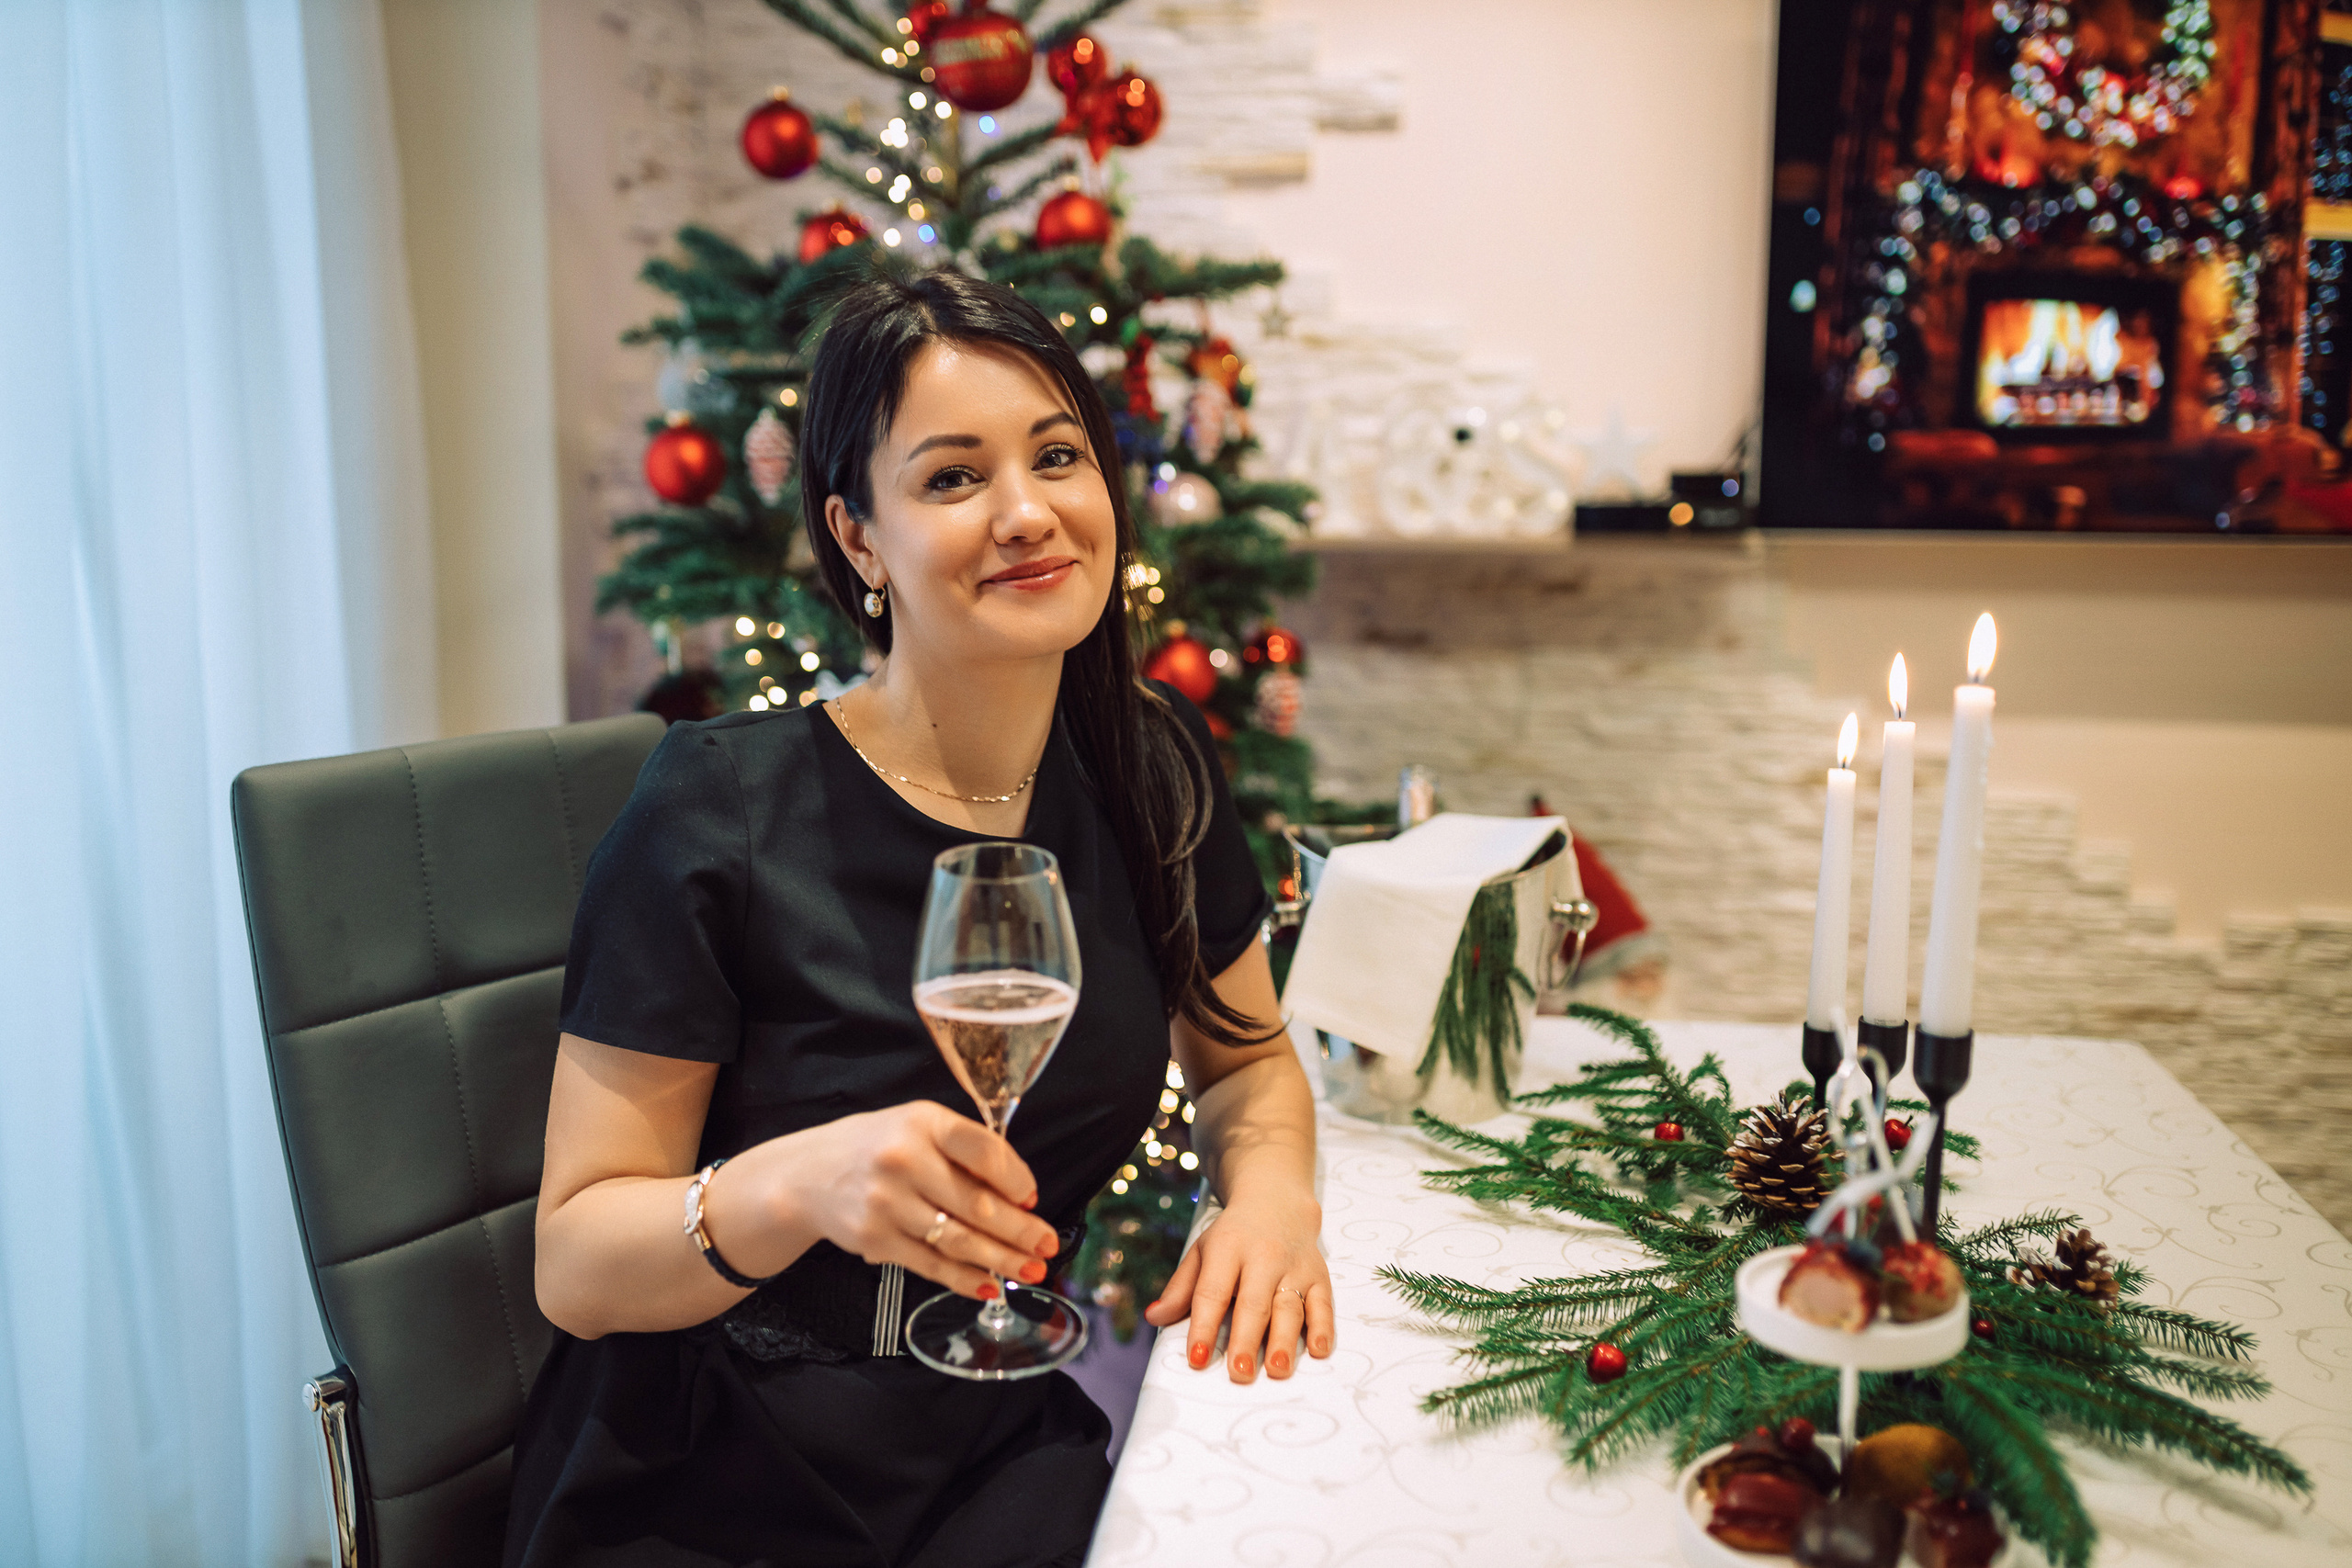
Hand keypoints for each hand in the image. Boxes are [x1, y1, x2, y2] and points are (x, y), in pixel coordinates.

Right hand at [715, 1101, 1058, 1299]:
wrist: (807, 1176)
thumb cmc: (878, 1148)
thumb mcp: (918, 1127)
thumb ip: (964, 1150)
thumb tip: (1021, 1195)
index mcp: (923, 1122)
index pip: (982, 1149)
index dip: (1015, 1178)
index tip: (1032, 1197)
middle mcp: (903, 1159)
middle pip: (976, 1203)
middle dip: (1020, 1230)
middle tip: (1049, 1244)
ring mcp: (886, 1202)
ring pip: (958, 1239)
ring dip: (1001, 1259)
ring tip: (1031, 1269)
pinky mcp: (875, 1239)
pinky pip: (931, 1264)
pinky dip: (965, 1278)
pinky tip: (990, 1286)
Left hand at [1141, 1188, 1331, 1381]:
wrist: (1277, 1200)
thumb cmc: (1234, 1236)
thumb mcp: (1202, 1252)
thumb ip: (1180, 1288)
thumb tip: (1154, 1317)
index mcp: (1227, 1249)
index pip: (1212, 1292)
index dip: (1203, 1326)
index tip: (1196, 1358)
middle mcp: (1263, 1257)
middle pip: (1254, 1303)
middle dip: (1247, 1340)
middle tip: (1240, 1373)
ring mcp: (1294, 1267)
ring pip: (1290, 1306)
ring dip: (1285, 1340)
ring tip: (1278, 1370)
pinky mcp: (1319, 1276)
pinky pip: (1323, 1303)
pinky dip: (1323, 1328)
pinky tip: (1318, 1351)